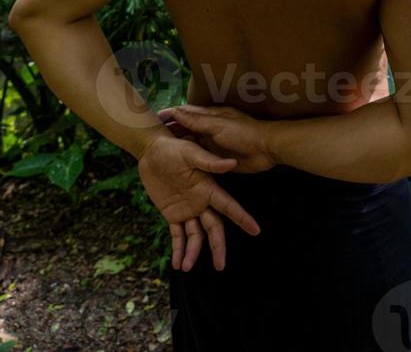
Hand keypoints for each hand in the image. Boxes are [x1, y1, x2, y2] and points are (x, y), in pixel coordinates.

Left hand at [137, 132, 260, 272]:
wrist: (151, 150)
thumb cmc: (173, 147)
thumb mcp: (190, 152)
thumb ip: (210, 162)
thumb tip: (232, 163)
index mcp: (208, 188)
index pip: (228, 206)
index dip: (242, 218)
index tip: (255, 230)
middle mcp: (201, 202)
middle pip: (214, 228)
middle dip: (218, 246)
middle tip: (221, 266)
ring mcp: (187, 209)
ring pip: (195, 236)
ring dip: (193, 252)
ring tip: (186, 267)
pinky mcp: (172, 214)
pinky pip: (177, 235)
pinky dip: (178, 249)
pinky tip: (177, 263)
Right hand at [158, 104, 276, 173]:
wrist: (267, 149)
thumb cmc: (244, 133)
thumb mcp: (219, 126)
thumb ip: (198, 120)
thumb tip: (177, 110)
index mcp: (209, 116)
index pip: (184, 113)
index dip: (169, 115)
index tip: (152, 119)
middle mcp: (209, 128)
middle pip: (185, 128)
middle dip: (169, 131)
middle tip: (150, 139)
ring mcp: (213, 143)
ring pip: (190, 142)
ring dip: (177, 145)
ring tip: (159, 153)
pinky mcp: (217, 157)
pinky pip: (199, 156)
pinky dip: (188, 158)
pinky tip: (177, 165)